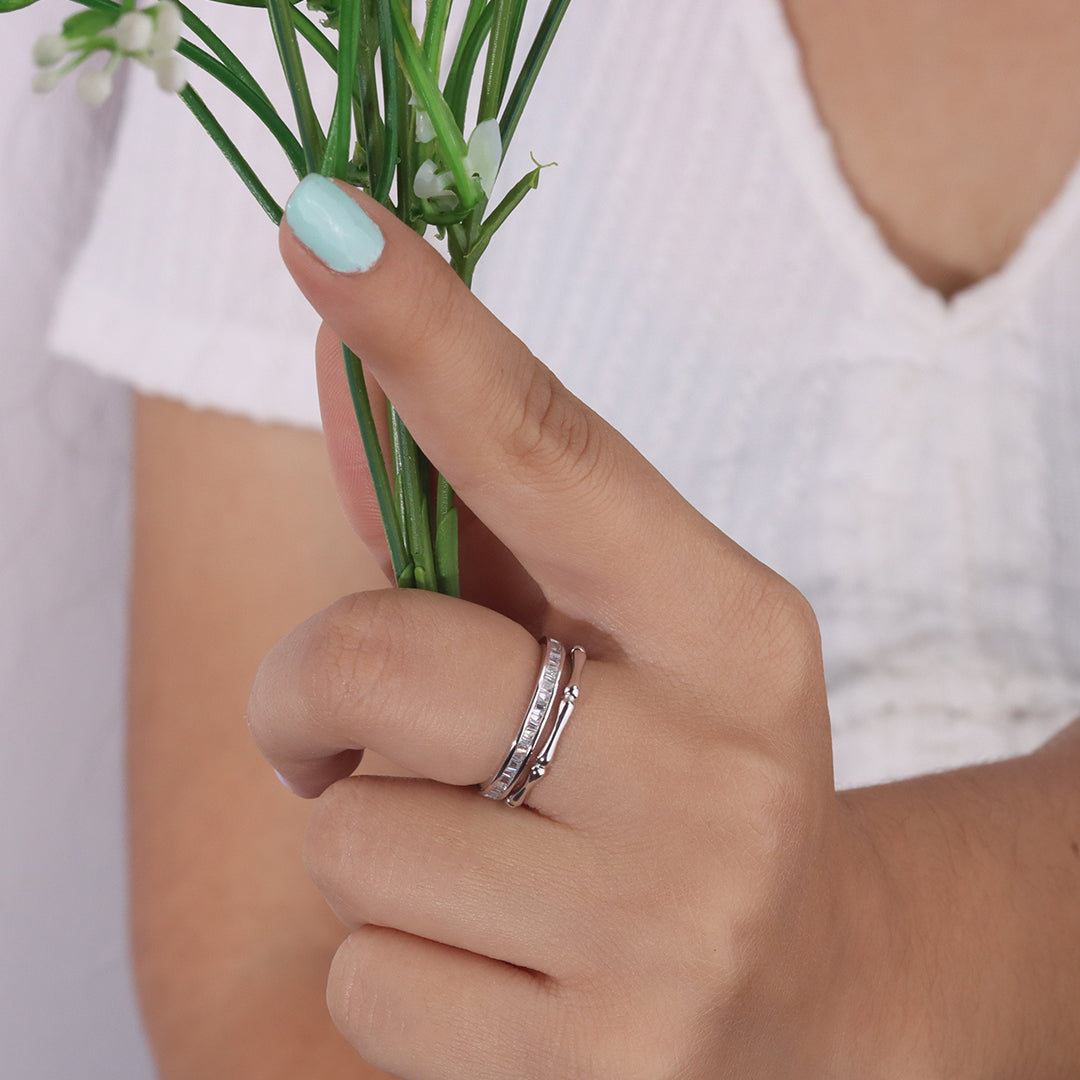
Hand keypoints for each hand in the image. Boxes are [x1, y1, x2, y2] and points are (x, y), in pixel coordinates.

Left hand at [247, 178, 909, 1078]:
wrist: (800, 1001)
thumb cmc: (673, 781)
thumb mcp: (617, 644)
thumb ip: (472, 523)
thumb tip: (340, 372)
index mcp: (733, 631)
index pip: (551, 451)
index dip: (426, 333)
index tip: (325, 228)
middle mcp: (714, 776)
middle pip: (374, 664)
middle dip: (319, 693)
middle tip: (374, 728)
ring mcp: (664, 936)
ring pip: (347, 840)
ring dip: (373, 839)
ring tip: (488, 865)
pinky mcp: (597, 1073)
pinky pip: (364, 980)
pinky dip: (395, 969)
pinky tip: (505, 973)